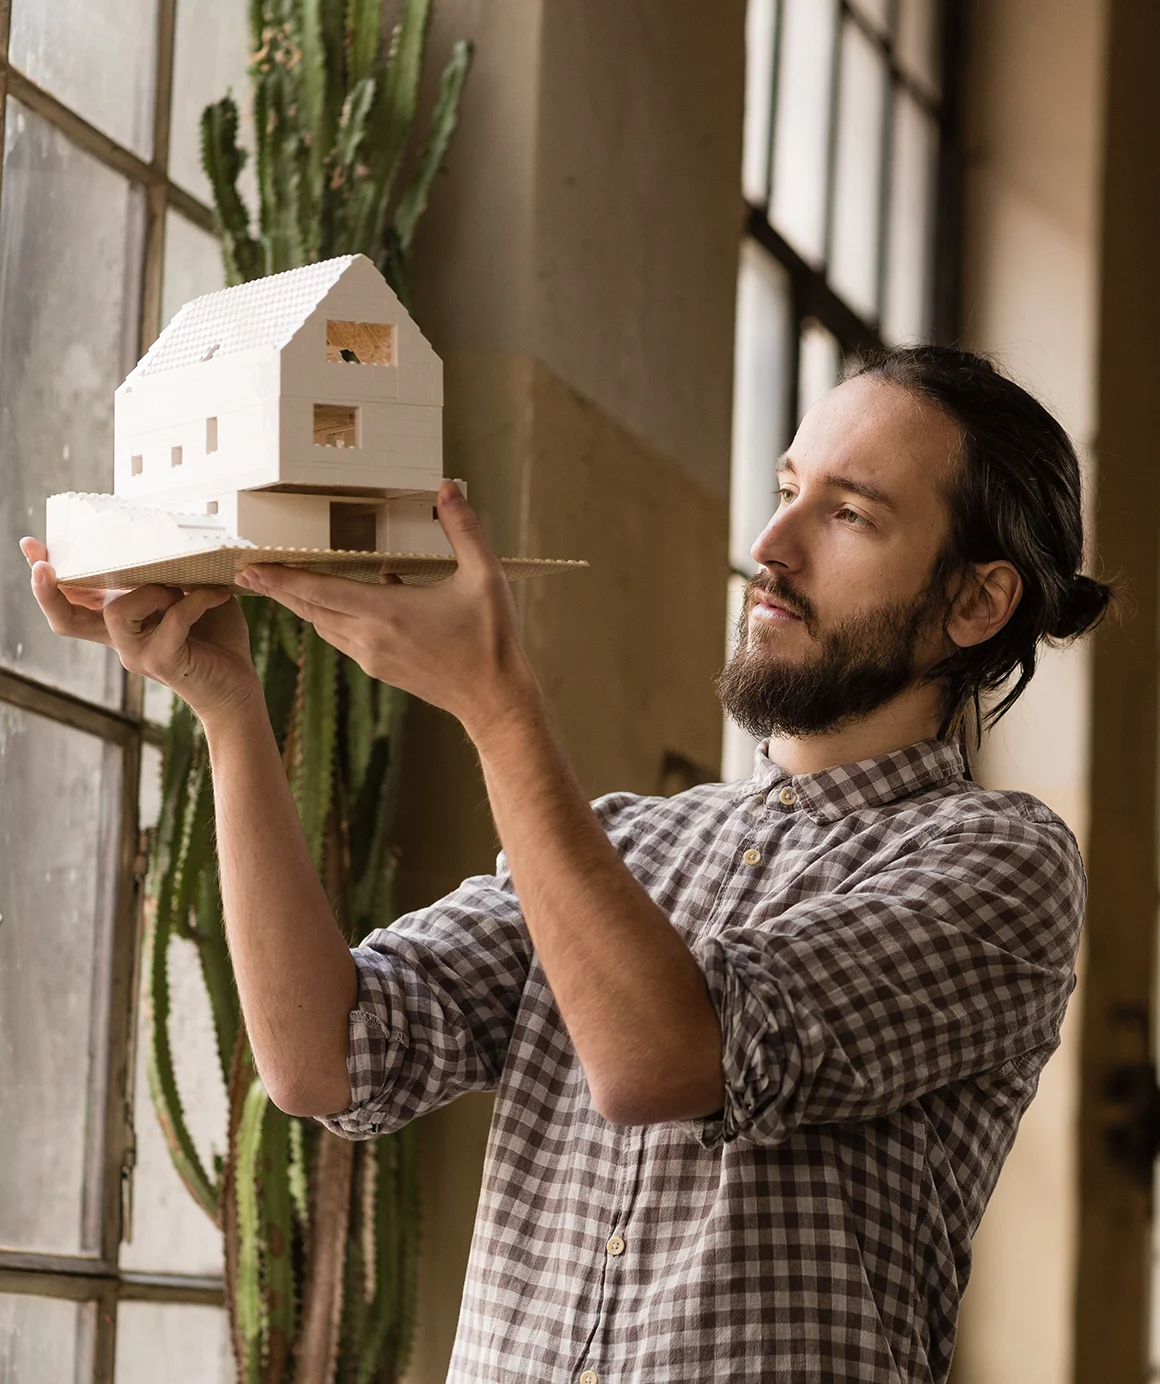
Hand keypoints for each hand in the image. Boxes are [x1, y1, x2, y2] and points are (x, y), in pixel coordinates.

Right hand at [20, 536, 259, 723]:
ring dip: (153, 591)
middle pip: (66, 620)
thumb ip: (169, 575)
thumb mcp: (190, 598)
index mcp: (122, 624)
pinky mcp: (162, 662)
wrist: (238, 689)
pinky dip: (195, 602)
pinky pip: (171, 620)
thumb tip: (164, 536)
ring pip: (117, 612)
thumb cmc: (217, 641)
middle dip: (51, 589)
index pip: (73, 604)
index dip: (48, 579)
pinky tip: (216, 596)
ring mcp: (137, 654)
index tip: (31, 547)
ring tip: (183, 590)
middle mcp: (121, 641)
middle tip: (45, 564)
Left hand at [233, 482, 541, 737]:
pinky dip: (328, 617)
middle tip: (248, 570)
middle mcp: (369, 638)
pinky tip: (339, 602)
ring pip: (322, 625)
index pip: (318, 591)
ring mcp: (371, 658)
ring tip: (283, 583)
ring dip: (302, 604)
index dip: (279, 578)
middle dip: (277, 589)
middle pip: (308, 609)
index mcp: (386, 613)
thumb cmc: (491, 640)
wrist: (495, 701)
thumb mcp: (484, 577)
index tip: (248, 567)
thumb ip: (463, 529)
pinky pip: (341, 638)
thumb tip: (446, 487)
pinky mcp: (379, 669)